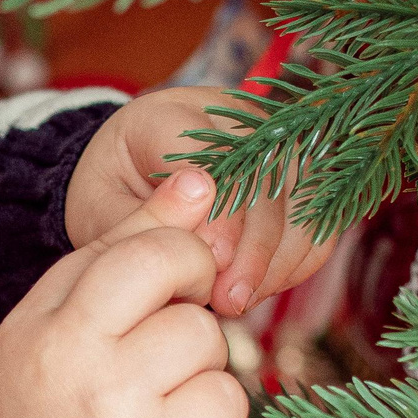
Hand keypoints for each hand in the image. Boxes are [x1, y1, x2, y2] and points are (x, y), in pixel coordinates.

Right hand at [0, 168, 250, 417]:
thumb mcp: (50, 354)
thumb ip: (112, 268)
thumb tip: (196, 177)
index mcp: (32, 325)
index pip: (116, 242)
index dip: (166, 249)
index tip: (182, 275)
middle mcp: (65, 353)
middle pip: (167, 264)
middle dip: (196, 283)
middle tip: (185, 328)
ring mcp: (113, 401)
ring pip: (206, 334)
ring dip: (205, 367)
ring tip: (165, 405)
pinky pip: (228, 395)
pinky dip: (217, 417)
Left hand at [64, 87, 339, 316]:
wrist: (130, 182)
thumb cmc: (111, 196)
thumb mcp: (100, 210)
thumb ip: (143, 226)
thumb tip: (204, 245)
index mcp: (168, 115)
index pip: (211, 154)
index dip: (220, 213)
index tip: (213, 264)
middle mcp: (231, 118)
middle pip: (266, 177)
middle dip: (253, 248)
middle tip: (229, 300)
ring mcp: (272, 141)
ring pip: (302, 199)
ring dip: (277, 261)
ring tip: (239, 302)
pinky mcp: (297, 174)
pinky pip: (317, 222)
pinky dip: (295, 263)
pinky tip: (258, 289)